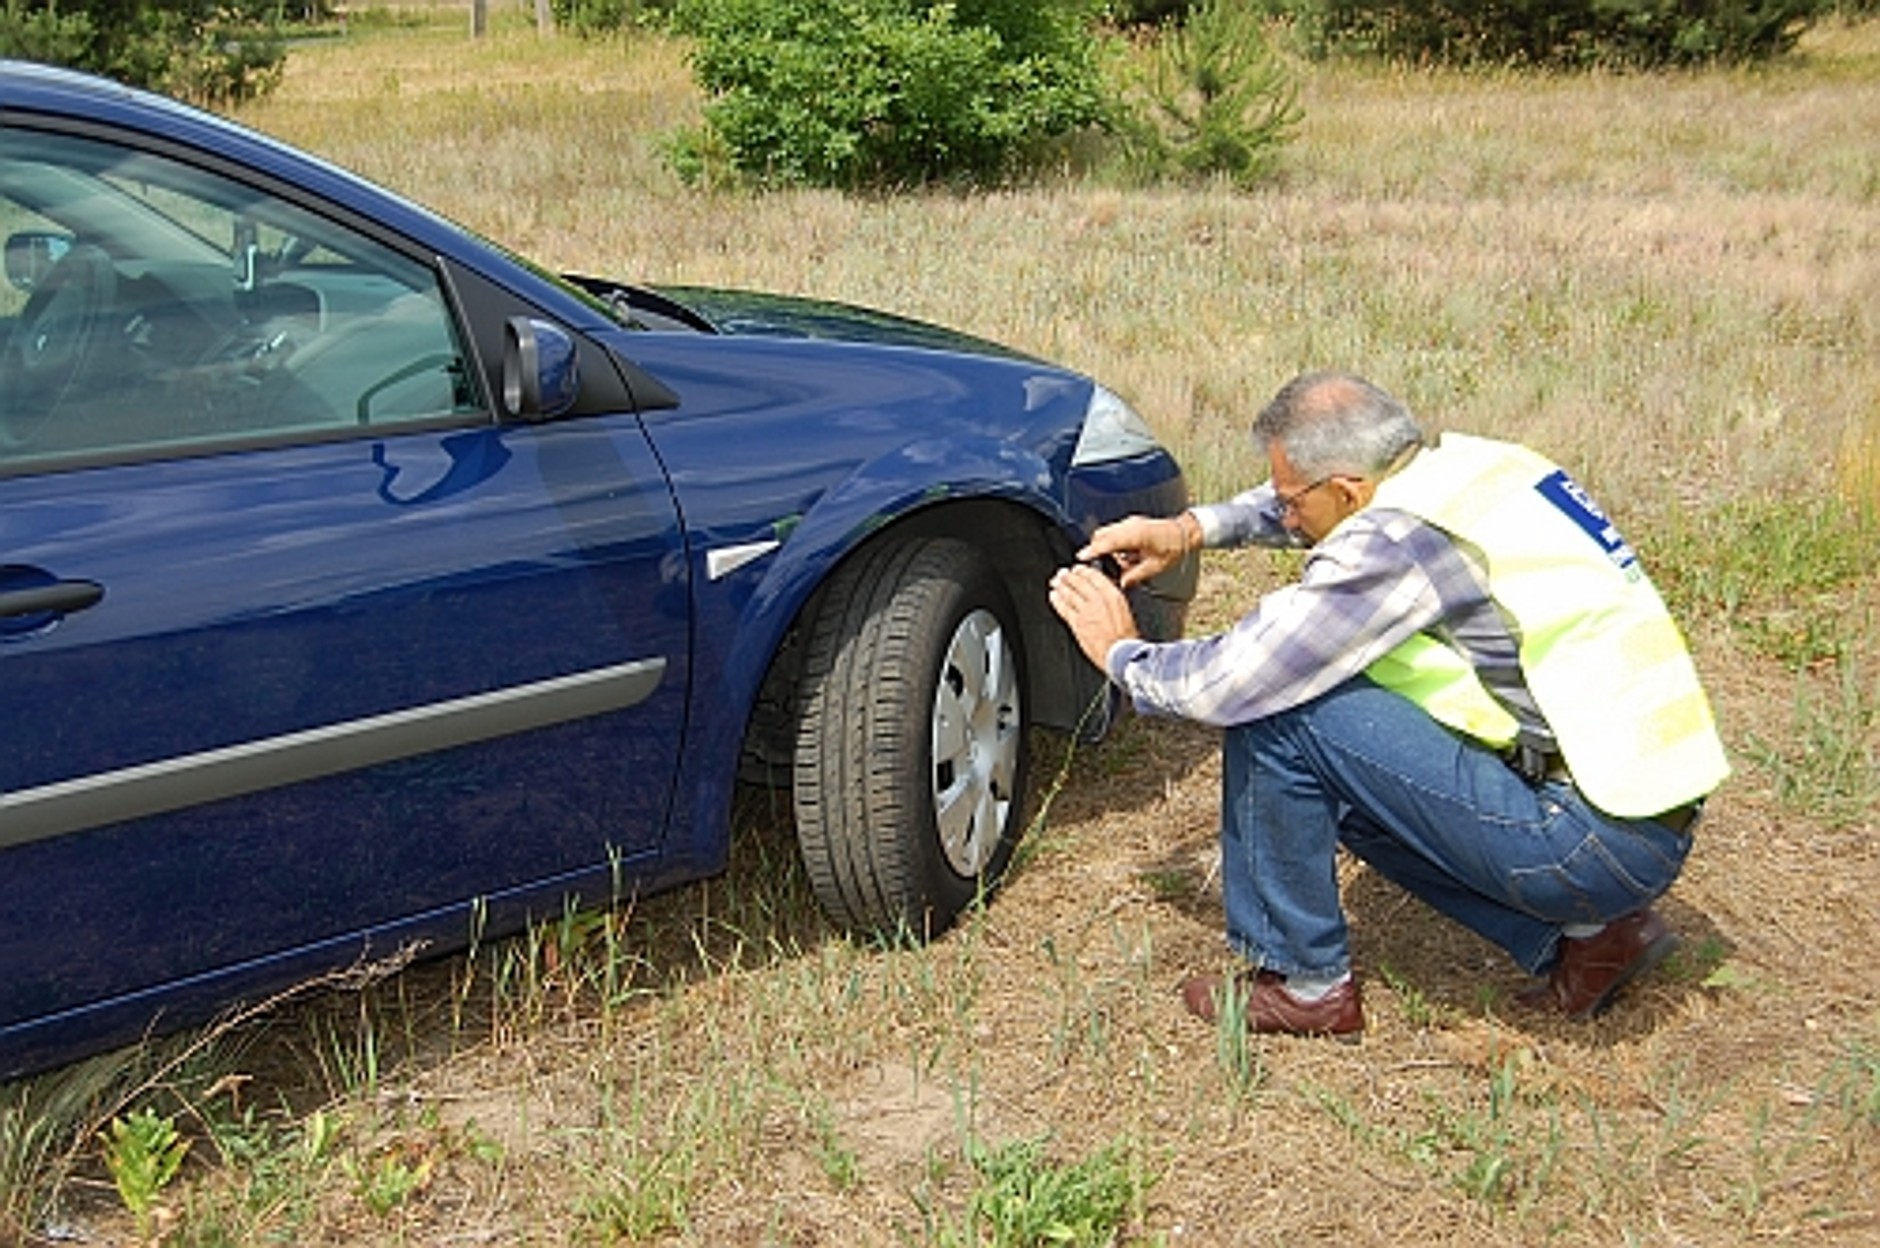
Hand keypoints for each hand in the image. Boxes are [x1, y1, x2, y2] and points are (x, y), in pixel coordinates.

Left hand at [1048, 562, 1139, 668]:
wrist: (1121, 653)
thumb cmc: (1126, 637)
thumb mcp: (1125, 610)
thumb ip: (1111, 599)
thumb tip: (1102, 592)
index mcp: (1112, 595)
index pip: (1093, 577)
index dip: (1082, 571)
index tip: (1077, 569)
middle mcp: (1098, 600)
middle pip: (1078, 583)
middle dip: (1068, 577)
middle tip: (1062, 573)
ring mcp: (1085, 611)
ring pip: (1069, 594)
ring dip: (1060, 586)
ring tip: (1055, 582)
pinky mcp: (1077, 623)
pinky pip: (1064, 608)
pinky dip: (1057, 601)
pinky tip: (1053, 597)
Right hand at [1077, 513, 1195, 587]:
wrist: (1185, 533)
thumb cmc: (1174, 547)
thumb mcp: (1155, 567)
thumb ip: (1134, 575)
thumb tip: (1121, 582)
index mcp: (1136, 535)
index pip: (1108, 542)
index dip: (1093, 550)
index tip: (1082, 557)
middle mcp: (1131, 525)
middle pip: (1102, 535)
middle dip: (1097, 548)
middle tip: (1100, 564)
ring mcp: (1131, 522)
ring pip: (1108, 532)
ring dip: (1107, 546)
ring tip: (1121, 560)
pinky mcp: (1133, 523)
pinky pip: (1116, 532)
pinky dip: (1115, 542)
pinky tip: (1126, 553)